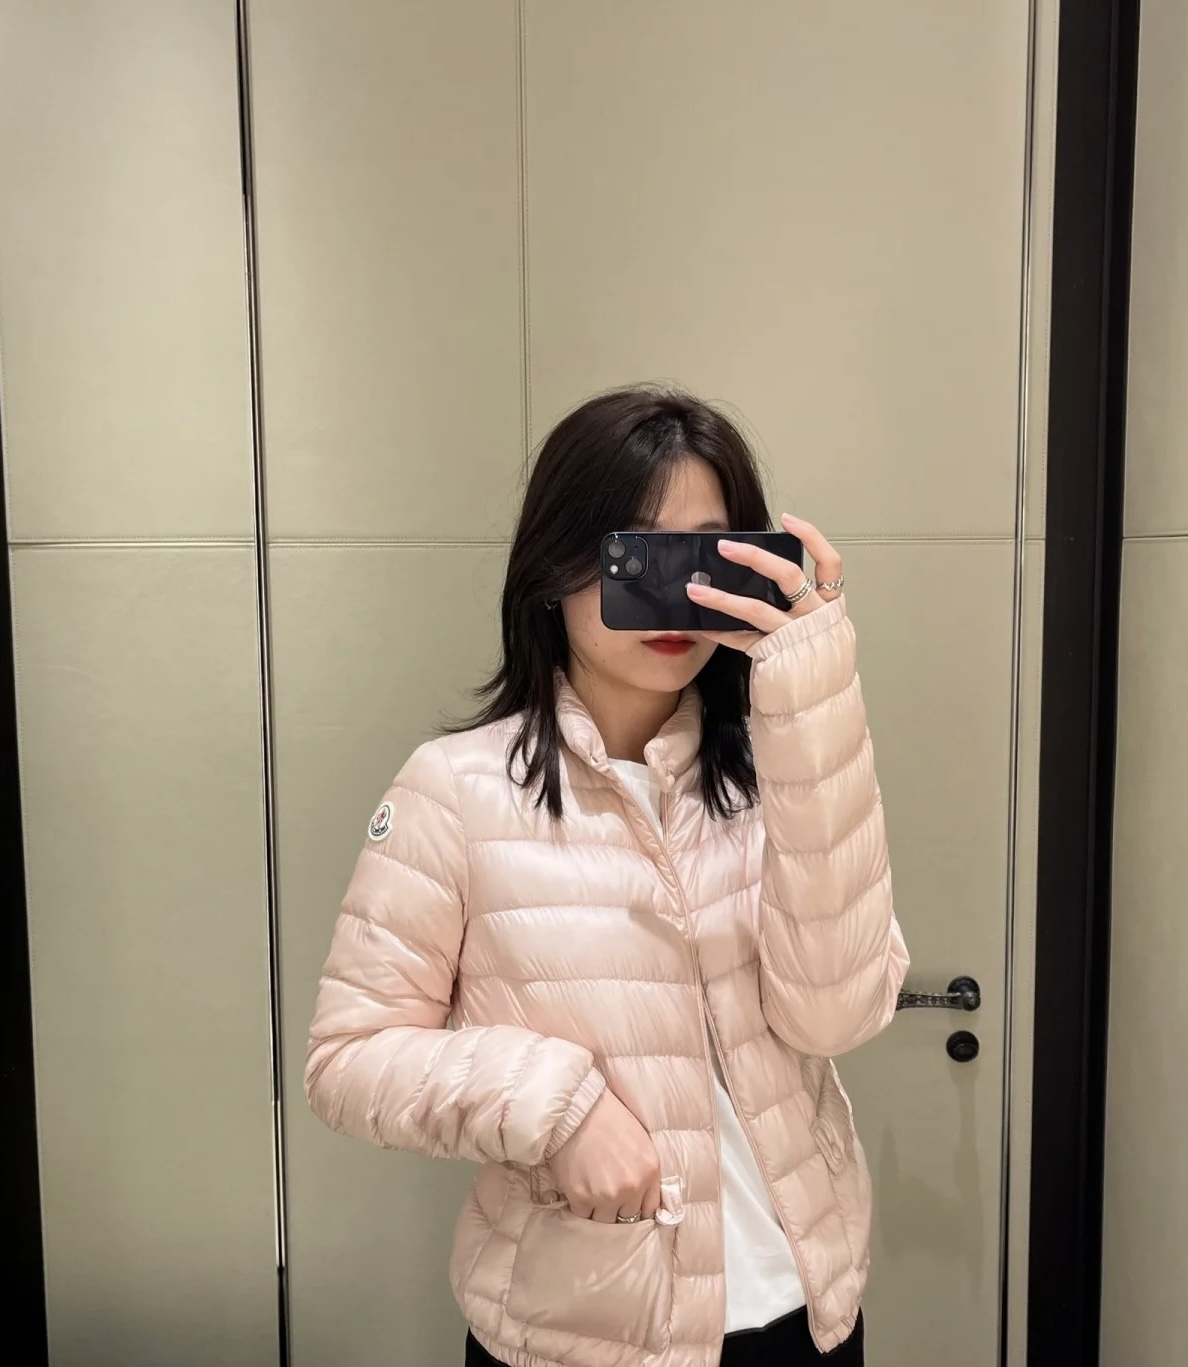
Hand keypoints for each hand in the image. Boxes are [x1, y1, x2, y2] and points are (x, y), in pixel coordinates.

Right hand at [549, 1090, 660, 1223]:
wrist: (577, 1107)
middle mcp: (632, 1187)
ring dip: (598, 1211)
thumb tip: (642, 1200)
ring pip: (605, 1222)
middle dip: (618, 1210)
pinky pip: (583, 1215)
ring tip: (591, 1195)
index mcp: (650, 1171)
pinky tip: (578, 1190)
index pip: (650, 1210)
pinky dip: (580, 1207)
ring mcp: (606, 1195)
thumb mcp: (640, 1142)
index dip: (638, 1210)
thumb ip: (645, 1173)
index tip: (629, 1208)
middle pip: (628, 1218)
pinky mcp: (581, 1196)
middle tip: (607, 1198)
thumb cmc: (608, 1118)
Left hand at [687, 513, 843, 651]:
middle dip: (754, 557)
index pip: (830, 564)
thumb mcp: (818, 628)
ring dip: (721, 597)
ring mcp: (794, 638)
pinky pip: (742, 640)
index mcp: (830, 606)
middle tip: (724, 546)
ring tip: (694, 590)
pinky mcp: (774, 657)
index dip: (811, 538)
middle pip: (788, 577)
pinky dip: (720, 631)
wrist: (821, 706)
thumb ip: (800, 604)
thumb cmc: (815, 660)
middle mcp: (816, 618)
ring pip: (757, 609)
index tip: (786, 520)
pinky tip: (701, 626)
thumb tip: (758, 576)